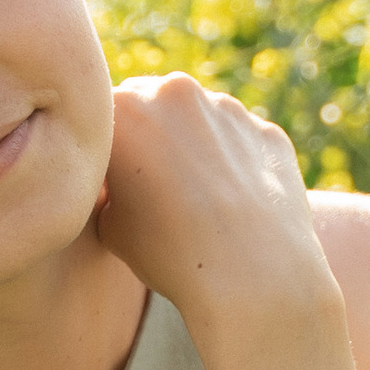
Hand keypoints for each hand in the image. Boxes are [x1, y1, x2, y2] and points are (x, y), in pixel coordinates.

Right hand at [95, 74, 335, 332]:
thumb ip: (108, 189)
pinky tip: (233, 204)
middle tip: (151, 185)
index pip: (101, 115)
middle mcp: (176, 93)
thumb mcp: (108, 227)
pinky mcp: (267, 131)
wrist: (251, 276)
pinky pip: (240, 141)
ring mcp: (228, 108)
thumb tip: (117, 184)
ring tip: (197, 199)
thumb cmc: (169, 253)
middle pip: (150, 103)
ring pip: (199, 118)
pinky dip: (233, 161)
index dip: (104, 148)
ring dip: (192, 144)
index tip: (111, 179)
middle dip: (148, 133)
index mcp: (123, 109)